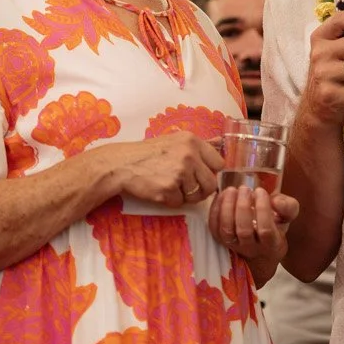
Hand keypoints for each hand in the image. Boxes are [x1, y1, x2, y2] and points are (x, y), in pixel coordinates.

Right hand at [94, 131, 222, 208]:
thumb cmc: (149, 153)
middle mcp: (188, 154)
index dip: (210, 172)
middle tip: (186, 187)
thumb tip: (221, 142)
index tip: (200, 174)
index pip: (219, 163)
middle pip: (211, 183)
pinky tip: (159, 190)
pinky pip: (179, 203)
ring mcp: (179, 172)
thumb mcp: (175, 140)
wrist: (122, 164)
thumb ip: (199, 144)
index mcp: (192, 141)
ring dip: (185, 196)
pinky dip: (170, 201)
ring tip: (170, 186)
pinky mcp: (168, 189)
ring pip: (197, 195)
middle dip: (200, 189)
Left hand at [210, 186, 299, 264]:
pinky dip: (215, 209)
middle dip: (242, 206)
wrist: (261, 249)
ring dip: (227, 207)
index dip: (262, 209)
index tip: (260, 191)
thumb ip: (288, 207)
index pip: (265, 230)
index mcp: (271, 243)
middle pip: (244, 230)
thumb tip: (276, 201)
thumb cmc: (275, 227)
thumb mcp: (287, 217)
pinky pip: (214, 227)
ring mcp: (234, 245)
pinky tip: (221, 195)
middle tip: (244, 188)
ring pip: (226, 230)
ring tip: (231, 190)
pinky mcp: (221, 240)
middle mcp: (251, 248)